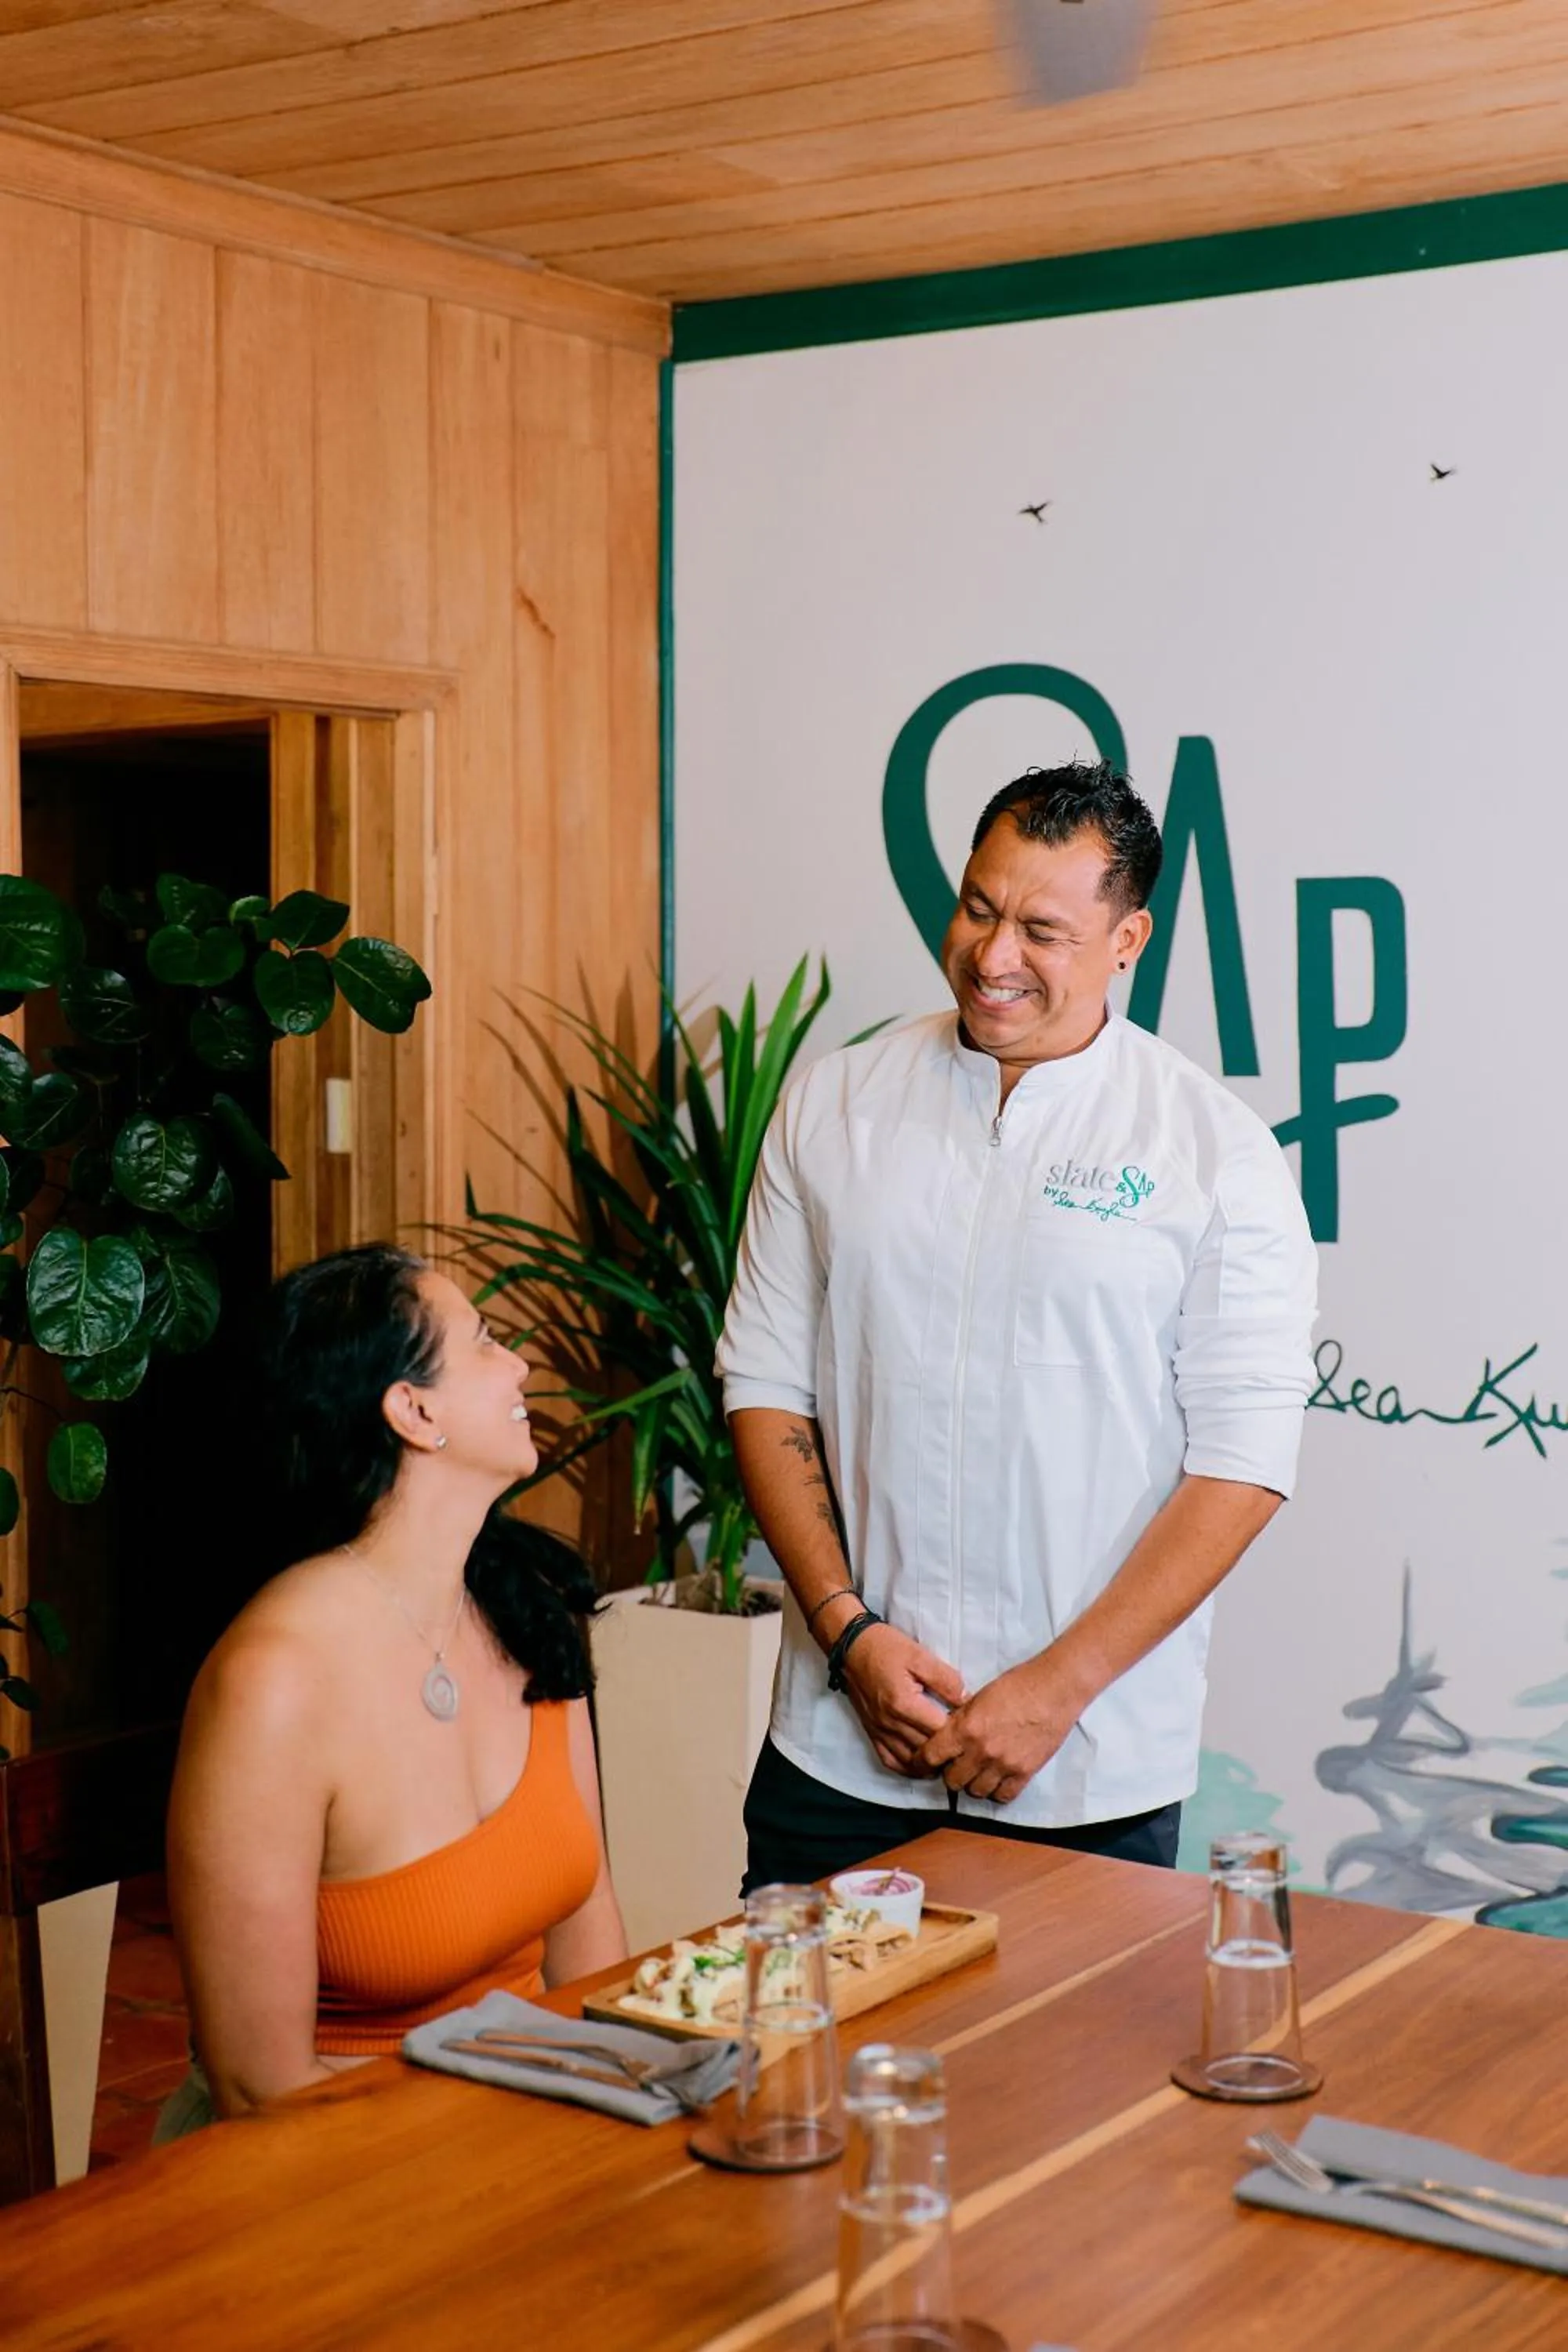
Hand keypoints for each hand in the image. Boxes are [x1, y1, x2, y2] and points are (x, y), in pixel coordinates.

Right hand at [842, 1624, 965, 1777]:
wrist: (853, 1647)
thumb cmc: (887, 1648)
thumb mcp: (920, 1655)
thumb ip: (945, 1679)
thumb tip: (966, 1700)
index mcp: (903, 1704)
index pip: (940, 1730)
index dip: (959, 1729)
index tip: (970, 1723)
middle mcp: (890, 1723)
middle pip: (927, 1750)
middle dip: (948, 1749)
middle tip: (964, 1742)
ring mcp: (879, 1731)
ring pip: (910, 1762)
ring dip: (930, 1763)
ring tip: (948, 1755)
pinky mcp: (872, 1733)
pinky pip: (890, 1761)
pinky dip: (908, 1768)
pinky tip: (921, 1765)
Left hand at [914, 1656, 1079, 1803]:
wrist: (1054, 1689)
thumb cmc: (1017, 1685)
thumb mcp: (978, 1697)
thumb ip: (960, 1720)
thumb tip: (946, 1736)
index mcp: (965, 1728)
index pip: (930, 1756)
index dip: (922, 1762)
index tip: (922, 1764)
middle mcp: (981, 1751)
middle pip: (952, 1781)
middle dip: (951, 1773)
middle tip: (957, 1764)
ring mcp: (1004, 1765)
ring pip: (976, 1792)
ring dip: (974, 1783)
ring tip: (979, 1771)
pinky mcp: (1025, 1773)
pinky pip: (1003, 1796)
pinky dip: (997, 1790)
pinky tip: (998, 1779)